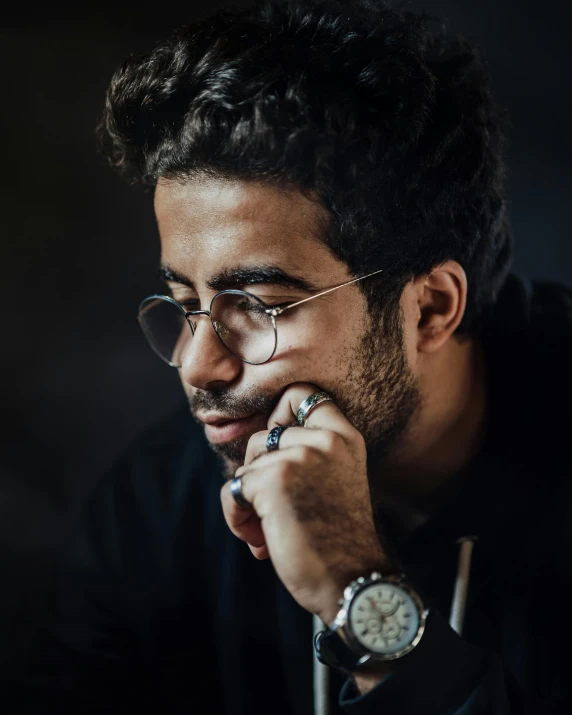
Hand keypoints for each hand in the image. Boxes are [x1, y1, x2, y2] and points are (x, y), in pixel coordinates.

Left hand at [220, 383, 391, 625]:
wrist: (352, 581)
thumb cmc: (339, 540)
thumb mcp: (334, 481)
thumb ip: (306, 456)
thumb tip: (254, 452)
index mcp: (344, 437)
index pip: (301, 394)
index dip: (279, 416)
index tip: (278, 450)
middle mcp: (324, 439)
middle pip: (262, 435)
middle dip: (258, 472)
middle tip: (271, 508)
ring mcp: (298, 456)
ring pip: (246, 464)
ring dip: (247, 500)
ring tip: (267, 530)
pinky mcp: (273, 480)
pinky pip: (233, 489)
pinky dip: (237, 517)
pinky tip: (259, 540)